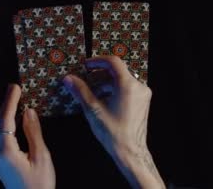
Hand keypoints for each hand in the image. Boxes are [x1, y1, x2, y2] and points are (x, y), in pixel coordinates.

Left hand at [0, 84, 55, 188]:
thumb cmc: (40, 183)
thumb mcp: (41, 156)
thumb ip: (33, 132)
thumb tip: (28, 111)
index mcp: (6, 150)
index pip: (5, 120)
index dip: (10, 102)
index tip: (15, 86)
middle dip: (6, 105)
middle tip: (15, 88)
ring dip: (6, 114)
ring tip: (15, 99)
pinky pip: (1, 137)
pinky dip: (7, 124)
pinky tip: (15, 119)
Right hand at [64, 56, 164, 188]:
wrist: (130, 151)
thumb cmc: (113, 132)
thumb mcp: (93, 110)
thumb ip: (81, 91)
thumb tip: (69, 79)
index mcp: (128, 85)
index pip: (113, 62)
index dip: (98, 61)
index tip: (86, 65)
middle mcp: (139, 86)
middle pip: (118, 71)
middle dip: (100, 74)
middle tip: (85, 80)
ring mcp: (143, 94)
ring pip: (122, 80)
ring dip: (106, 83)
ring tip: (91, 92)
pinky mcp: (143, 101)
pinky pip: (128, 88)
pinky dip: (115, 90)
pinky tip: (102, 99)